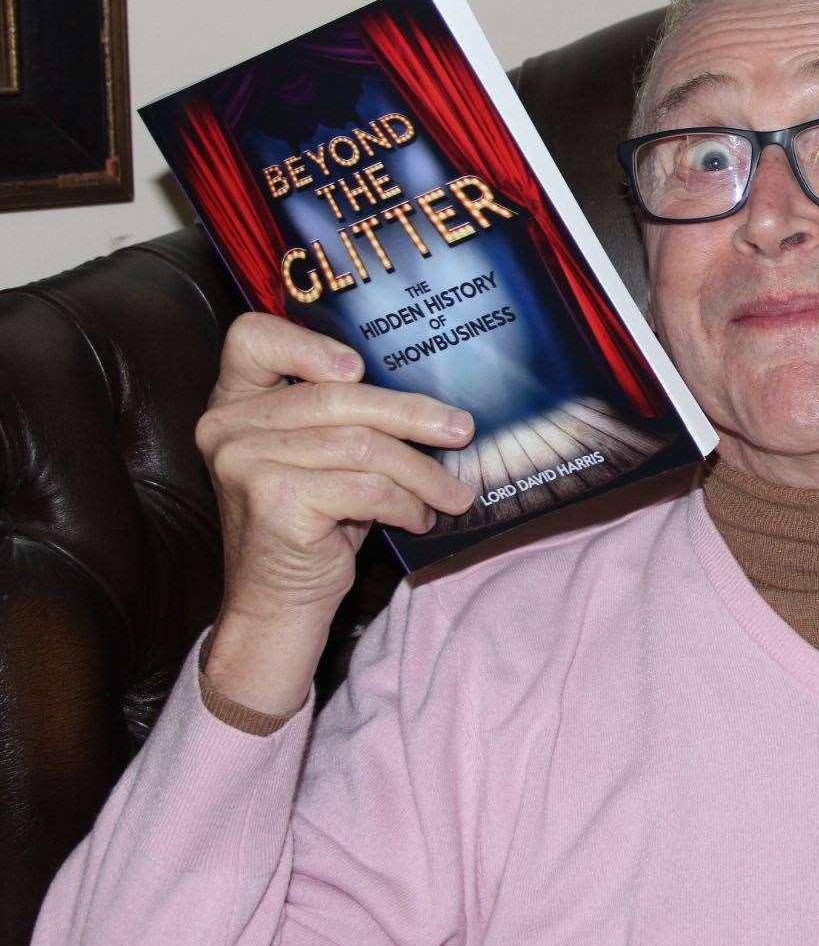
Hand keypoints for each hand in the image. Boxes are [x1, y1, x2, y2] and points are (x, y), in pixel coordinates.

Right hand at [193, 313, 476, 711]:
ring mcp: (245, 462)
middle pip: (339, 396)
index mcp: (233, 402)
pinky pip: (366, 487)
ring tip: (453, 493)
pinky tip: (420, 519)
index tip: (362, 365)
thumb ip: (344, 419)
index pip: (251, 338)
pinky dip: (406, 504)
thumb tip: (436, 397)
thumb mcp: (319, 460)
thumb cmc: (311, 526)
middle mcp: (227, 426)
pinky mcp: (275, 501)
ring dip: (422, 472)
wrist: (276, 607)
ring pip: (363, 446)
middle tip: (463, 431)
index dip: (308, 342)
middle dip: (414, 415)